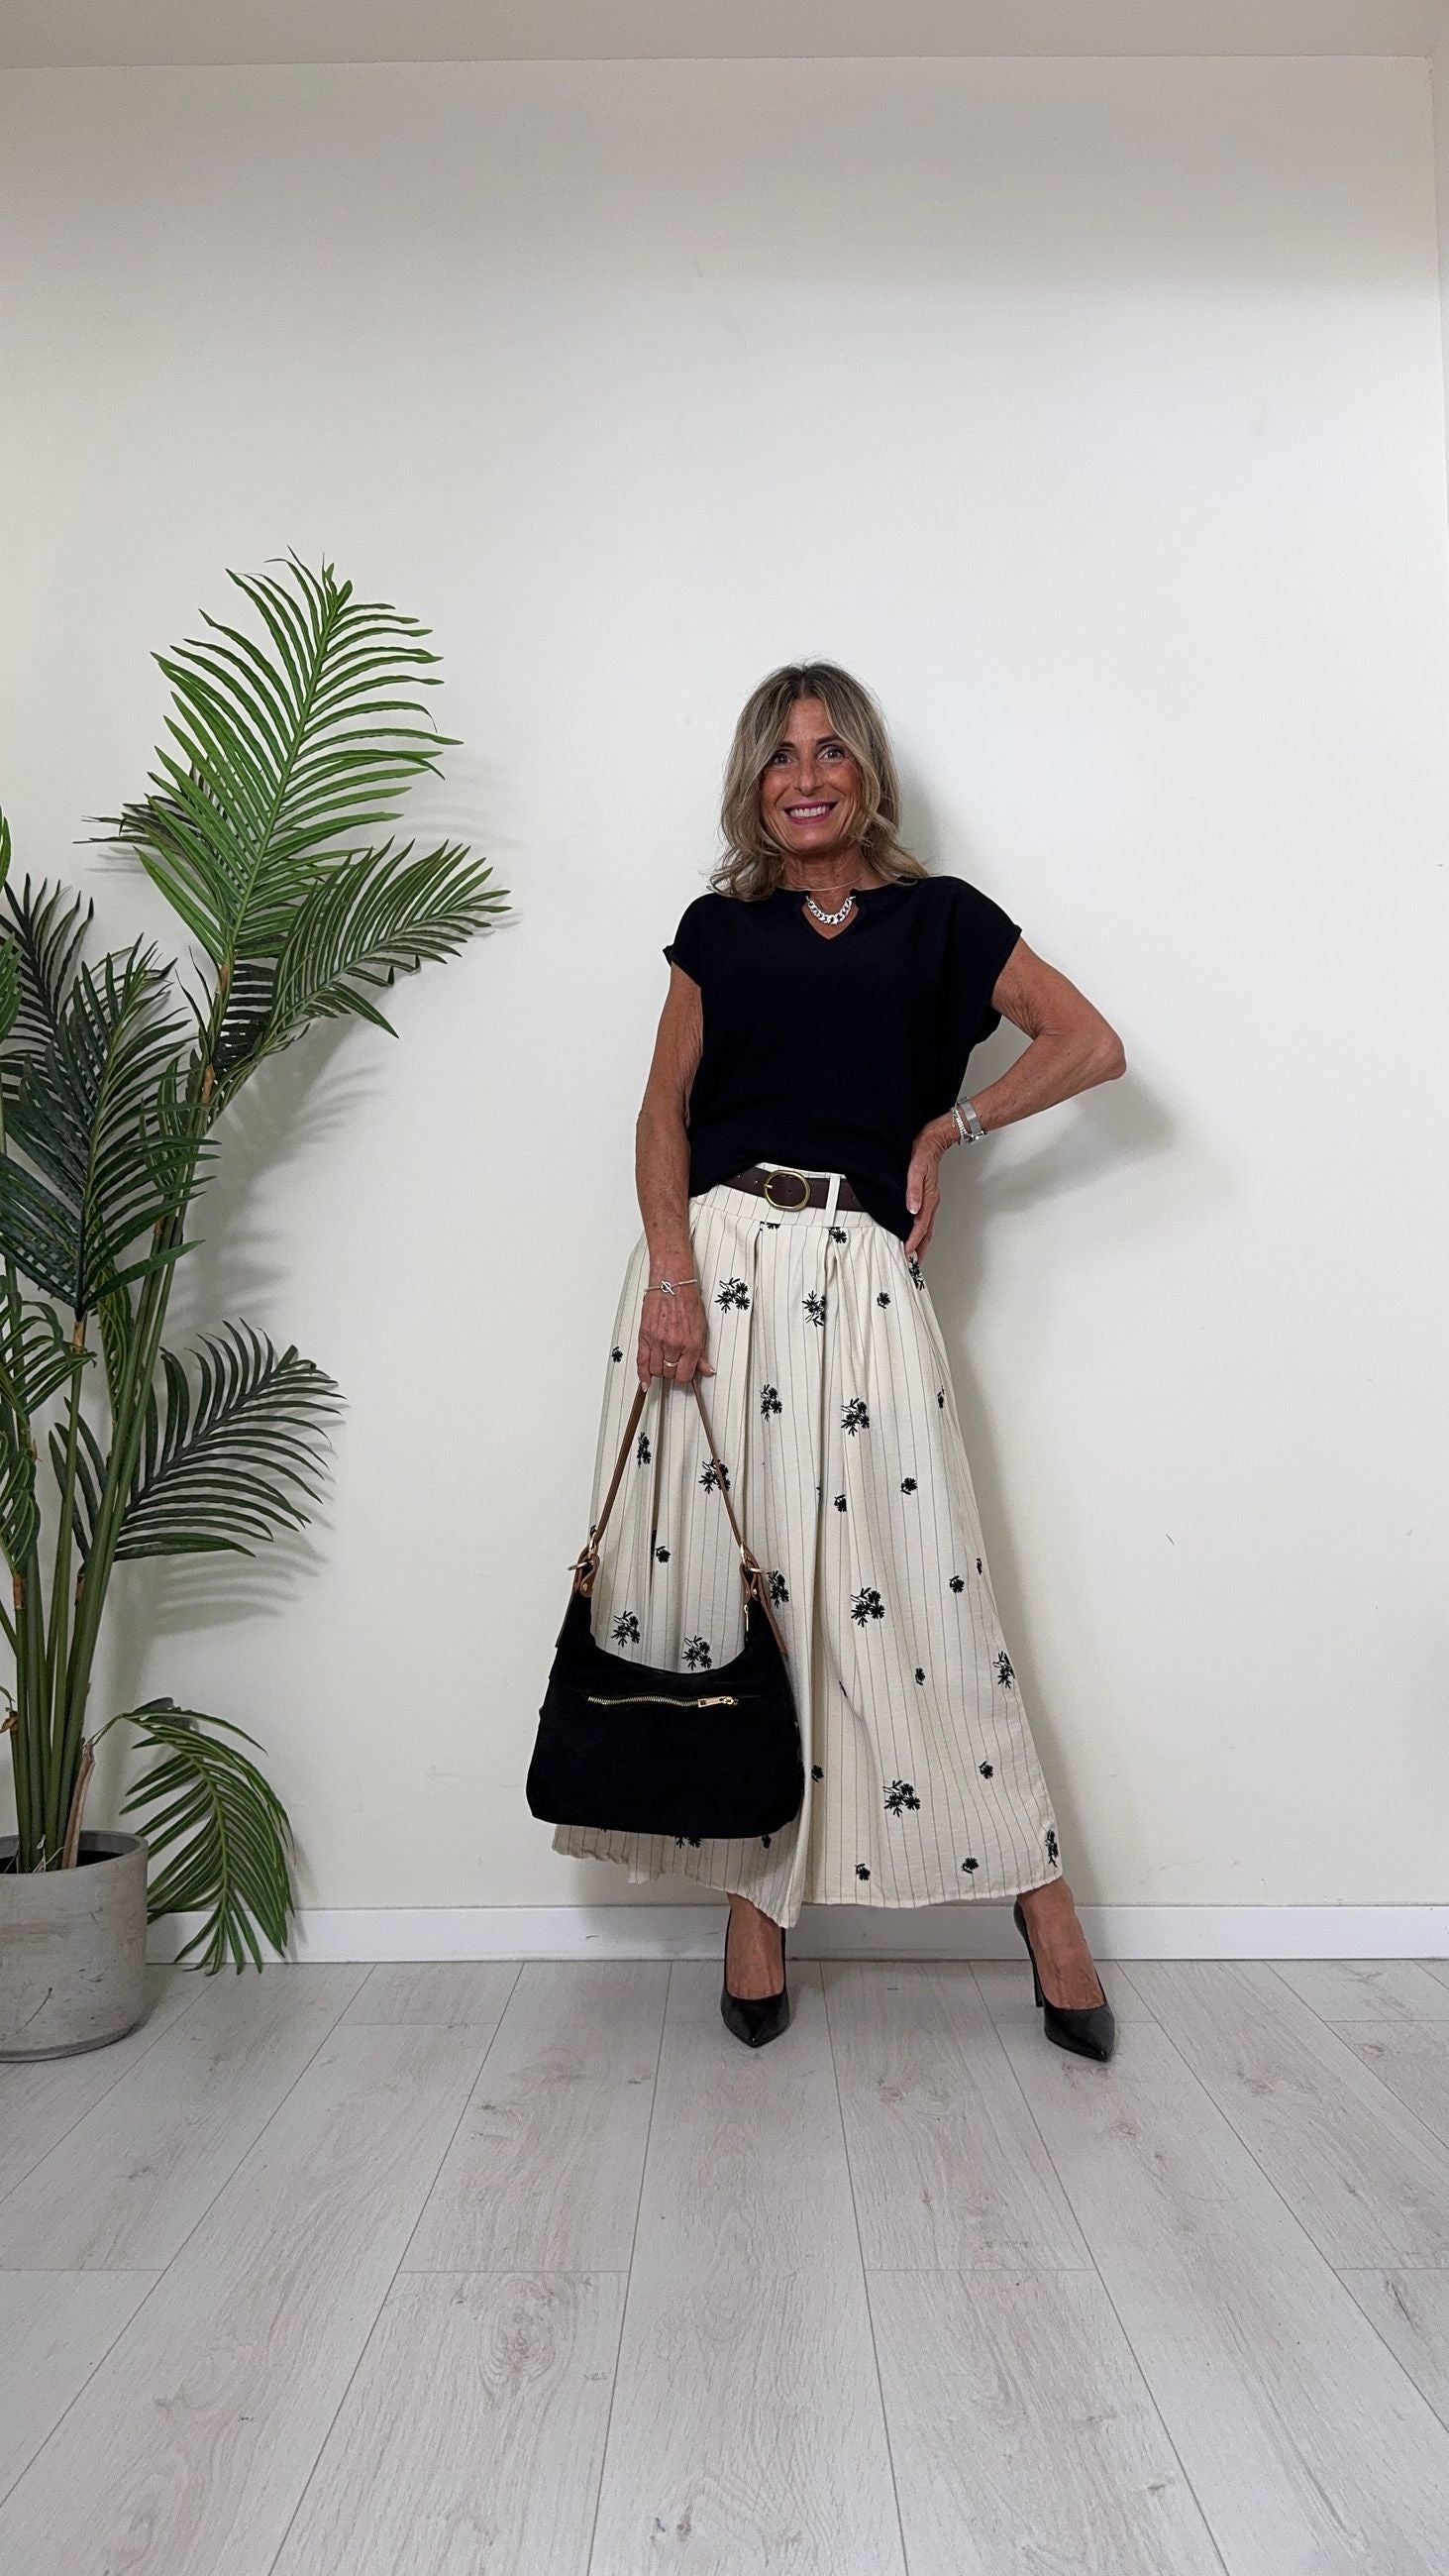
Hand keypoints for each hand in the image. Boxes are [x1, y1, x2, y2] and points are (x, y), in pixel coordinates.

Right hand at [637, 1284, 714, 1388]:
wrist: (672, 1285)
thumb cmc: (687, 1301)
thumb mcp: (701, 1329)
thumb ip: (702, 1353)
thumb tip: (707, 1370)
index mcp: (691, 1344)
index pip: (685, 1375)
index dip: (684, 1377)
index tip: (684, 1373)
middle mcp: (674, 1345)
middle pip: (669, 1374)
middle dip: (672, 1372)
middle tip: (674, 1365)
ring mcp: (658, 1341)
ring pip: (656, 1370)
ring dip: (659, 1370)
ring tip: (663, 1363)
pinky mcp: (645, 1336)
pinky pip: (641, 1362)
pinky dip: (642, 1374)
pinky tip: (645, 1382)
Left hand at [903, 1115, 955, 1258]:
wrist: (934, 1140)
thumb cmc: (924, 1152)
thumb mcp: (916, 1169)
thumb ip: (913, 1189)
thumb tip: (912, 1209)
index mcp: (929, 1199)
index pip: (920, 1227)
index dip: (913, 1242)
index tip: (906, 1254)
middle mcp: (931, 1202)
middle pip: (927, 1233)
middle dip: (920, 1250)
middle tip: (912, 1265)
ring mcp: (931, 1201)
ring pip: (926, 1228)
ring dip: (921, 1243)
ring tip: (913, 1256)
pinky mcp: (927, 1197)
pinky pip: (924, 1220)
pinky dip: (920, 1232)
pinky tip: (913, 1234)